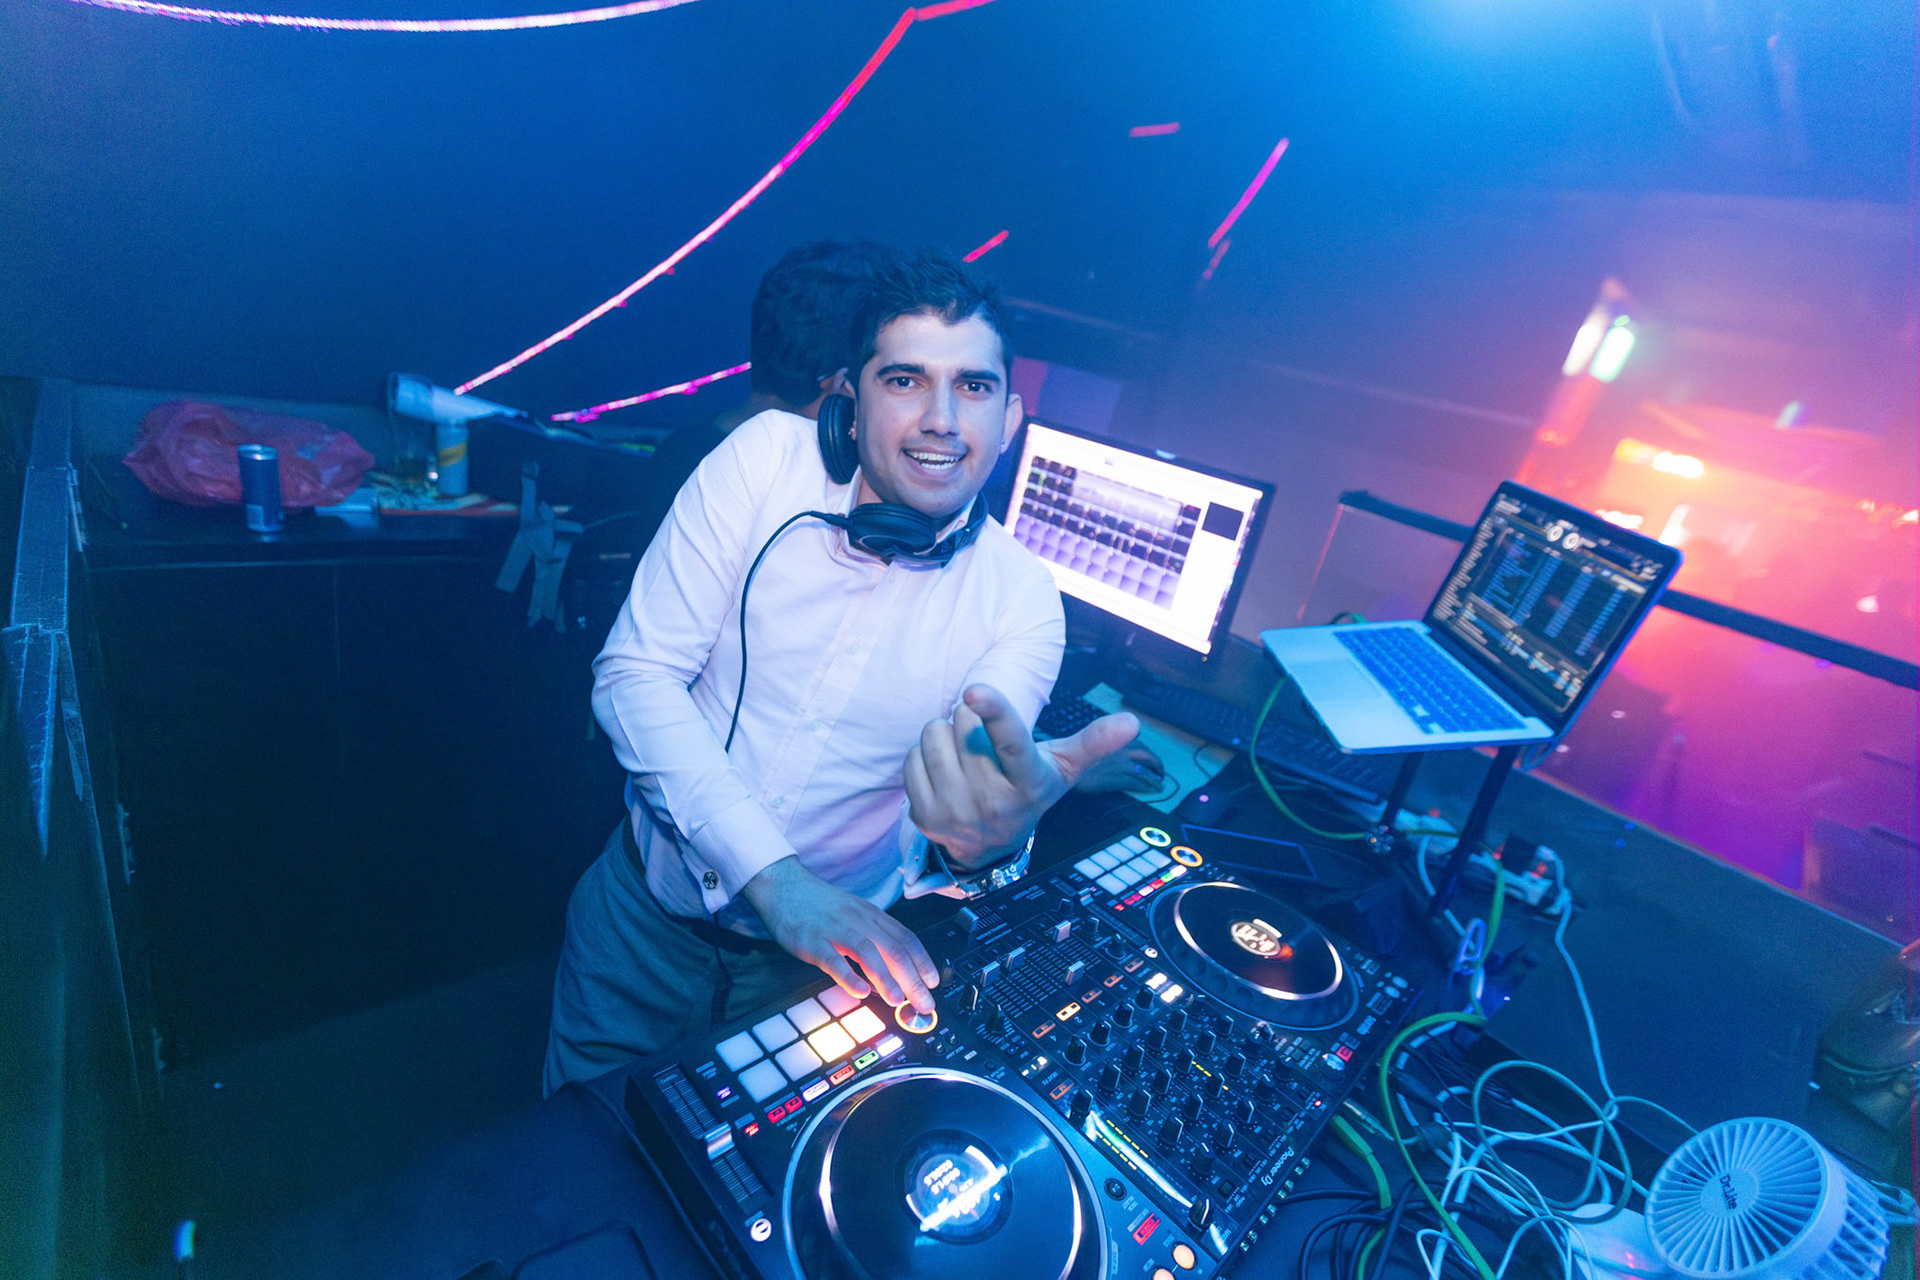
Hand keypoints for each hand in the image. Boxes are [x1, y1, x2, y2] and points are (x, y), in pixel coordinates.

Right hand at [742, 856, 939, 1015]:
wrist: (784, 885)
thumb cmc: (820, 904)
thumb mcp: (854, 914)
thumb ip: (873, 938)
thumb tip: (894, 969)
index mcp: (871, 915)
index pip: (906, 938)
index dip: (923, 961)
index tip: (933, 982)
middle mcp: (858, 920)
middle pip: (893, 949)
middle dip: (913, 979)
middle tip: (924, 1002)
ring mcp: (835, 930)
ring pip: (867, 952)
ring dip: (886, 978)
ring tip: (898, 1001)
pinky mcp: (812, 941)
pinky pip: (833, 959)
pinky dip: (848, 976)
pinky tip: (859, 991)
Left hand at [904, 684, 1139, 867]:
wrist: (991, 847)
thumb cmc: (1027, 790)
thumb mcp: (1061, 770)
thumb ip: (1093, 743)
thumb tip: (1133, 722)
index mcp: (1028, 783)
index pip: (1011, 741)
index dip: (994, 711)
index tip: (975, 691)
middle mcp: (992, 802)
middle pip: (963, 724)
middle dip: (969, 721)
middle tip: (982, 745)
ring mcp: (956, 812)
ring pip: (933, 736)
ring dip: (944, 736)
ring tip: (963, 757)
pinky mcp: (926, 818)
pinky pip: (912, 759)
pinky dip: (924, 758)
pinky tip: (944, 775)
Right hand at [1073, 741, 1166, 794]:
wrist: (1064, 766)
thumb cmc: (1071, 756)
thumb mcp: (1088, 741)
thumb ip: (1103, 742)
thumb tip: (1113, 746)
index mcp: (1117, 737)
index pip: (1141, 746)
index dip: (1149, 754)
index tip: (1153, 759)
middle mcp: (1123, 749)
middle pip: (1148, 758)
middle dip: (1157, 766)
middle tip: (1161, 773)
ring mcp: (1122, 765)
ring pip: (1146, 772)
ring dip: (1155, 779)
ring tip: (1159, 785)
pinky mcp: (1119, 779)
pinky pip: (1139, 784)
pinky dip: (1148, 787)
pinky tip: (1151, 791)